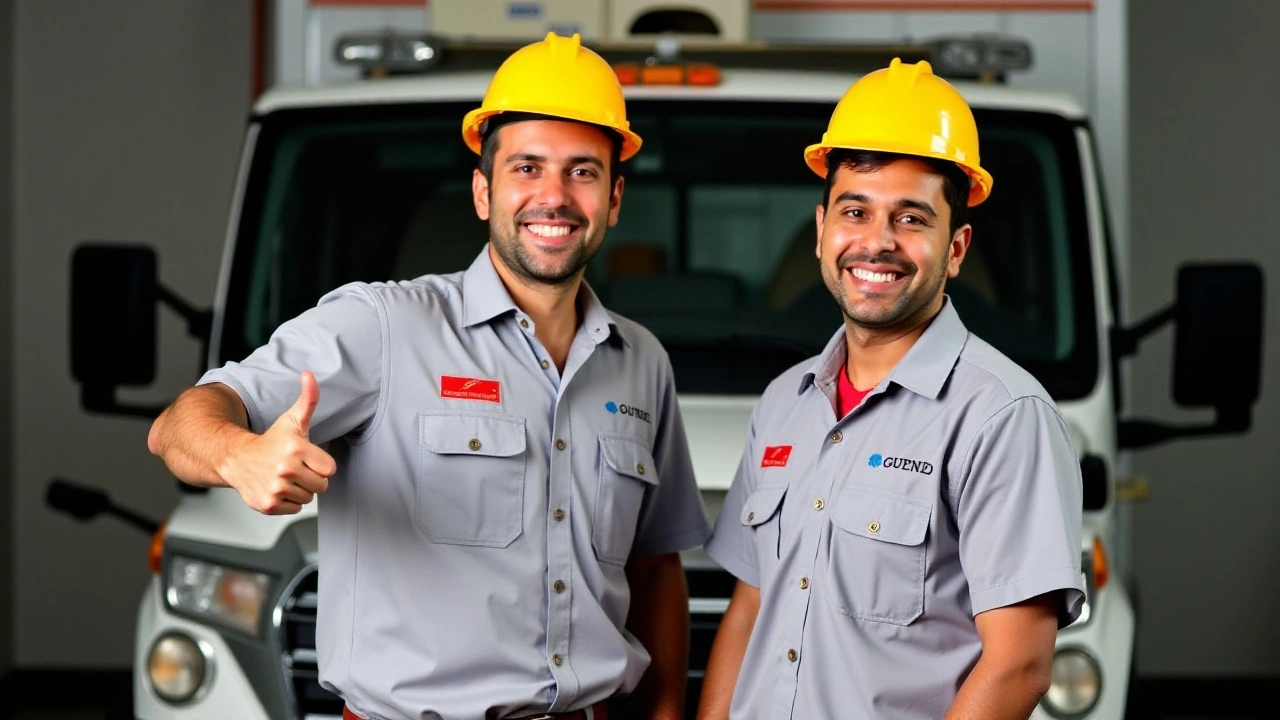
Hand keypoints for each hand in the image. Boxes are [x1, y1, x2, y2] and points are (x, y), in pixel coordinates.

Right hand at [222, 371, 336, 514]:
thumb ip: (308, 399)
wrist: (237, 459)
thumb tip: (310, 376)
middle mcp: (286, 470)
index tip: (306, 457)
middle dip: (311, 477)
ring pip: (308, 498)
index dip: (320, 463)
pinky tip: (277, 487)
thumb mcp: (292, 419)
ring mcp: (276, 489)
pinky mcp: (269, 505)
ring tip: (284, 477)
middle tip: (295, 467)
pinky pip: (295, 508)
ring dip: (300, 489)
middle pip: (321, 485)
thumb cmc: (270, 441)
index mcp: (296, 448)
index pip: (330, 469)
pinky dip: (288, 501)